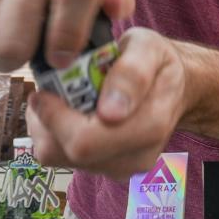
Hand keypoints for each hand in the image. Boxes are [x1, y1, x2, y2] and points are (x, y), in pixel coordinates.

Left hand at [27, 28, 189, 180]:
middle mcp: (136, 156)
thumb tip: (110, 113)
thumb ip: (132, 73)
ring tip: (60, 99)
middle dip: (47, 121)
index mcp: (149, 126)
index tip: (45, 89)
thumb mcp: (148, 48)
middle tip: (48, 90)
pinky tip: (67, 112)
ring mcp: (121, 169)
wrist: (173, 87)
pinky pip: (62, 159)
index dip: (55, 117)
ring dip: (48, 128)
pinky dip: (54, 135)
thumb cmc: (157, 63)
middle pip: (67, 153)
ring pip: (59, 158)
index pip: (85, 141)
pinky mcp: (106, 170)